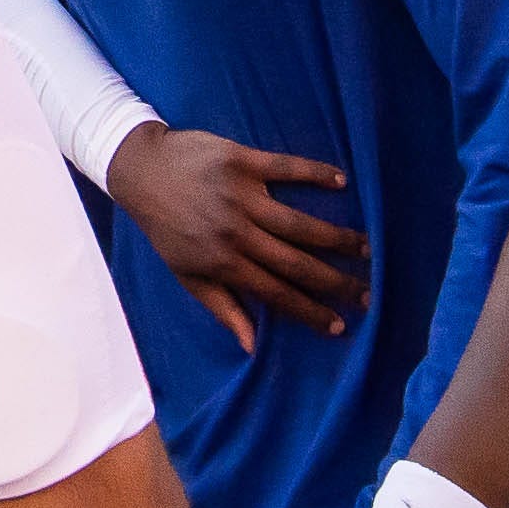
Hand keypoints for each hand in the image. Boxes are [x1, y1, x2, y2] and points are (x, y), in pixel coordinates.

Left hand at [101, 128, 368, 349]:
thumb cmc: (165, 227)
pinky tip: (341, 180)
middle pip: (296, 262)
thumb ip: (222, 308)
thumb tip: (250, 346)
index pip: (276, 294)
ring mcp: (241, 195)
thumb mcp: (186, 274)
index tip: (340, 325)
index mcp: (223, 263)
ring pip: (298, 221)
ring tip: (366, 248)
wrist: (140, 170)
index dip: (310, 311)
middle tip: (368, 294)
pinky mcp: (241, 160)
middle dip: (335, 281)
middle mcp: (236, 232)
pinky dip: (314, 172)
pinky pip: (285, 167)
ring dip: (335, 236)